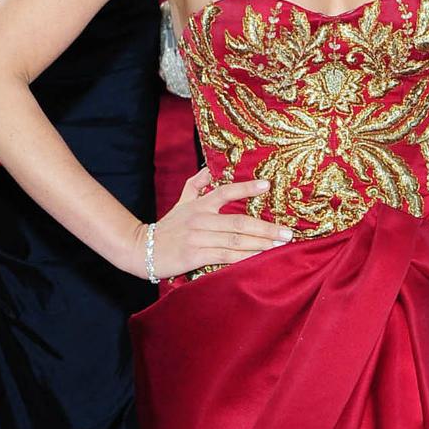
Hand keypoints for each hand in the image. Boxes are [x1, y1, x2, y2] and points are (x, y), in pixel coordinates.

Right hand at [139, 169, 291, 278]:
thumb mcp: (180, 203)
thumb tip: (209, 169)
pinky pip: (225, 256)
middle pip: (238, 221)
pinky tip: (259, 259)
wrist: (141, 249)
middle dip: (266, 228)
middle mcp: (200, 219)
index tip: (268, 184)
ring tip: (280, 246)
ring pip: (235, 240)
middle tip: (287, 232)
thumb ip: (195, 186)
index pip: (225, 191)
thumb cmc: (166, 228)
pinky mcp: (195, 255)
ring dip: (260, 244)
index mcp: (199, 205)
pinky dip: (244, 258)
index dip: (247, 187)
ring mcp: (198, 238)